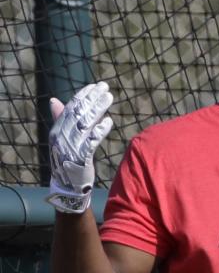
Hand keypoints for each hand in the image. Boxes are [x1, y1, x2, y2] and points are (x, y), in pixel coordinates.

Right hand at [46, 81, 113, 213]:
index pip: (70, 108)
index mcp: (57, 129)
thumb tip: (55, 100)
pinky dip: (100, 129)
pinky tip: (109, 121)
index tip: (93, 86)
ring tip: (109, 97)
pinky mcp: (81, 157)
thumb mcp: (61, 139)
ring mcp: (71, 146)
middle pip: (79, 112)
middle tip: (105, 87)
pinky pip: (92, 140)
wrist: (68, 186)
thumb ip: (60, 120)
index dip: (82, 95)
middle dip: (92, 98)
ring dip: (98, 108)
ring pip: (86, 123)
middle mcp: (62, 135)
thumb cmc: (68, 160)